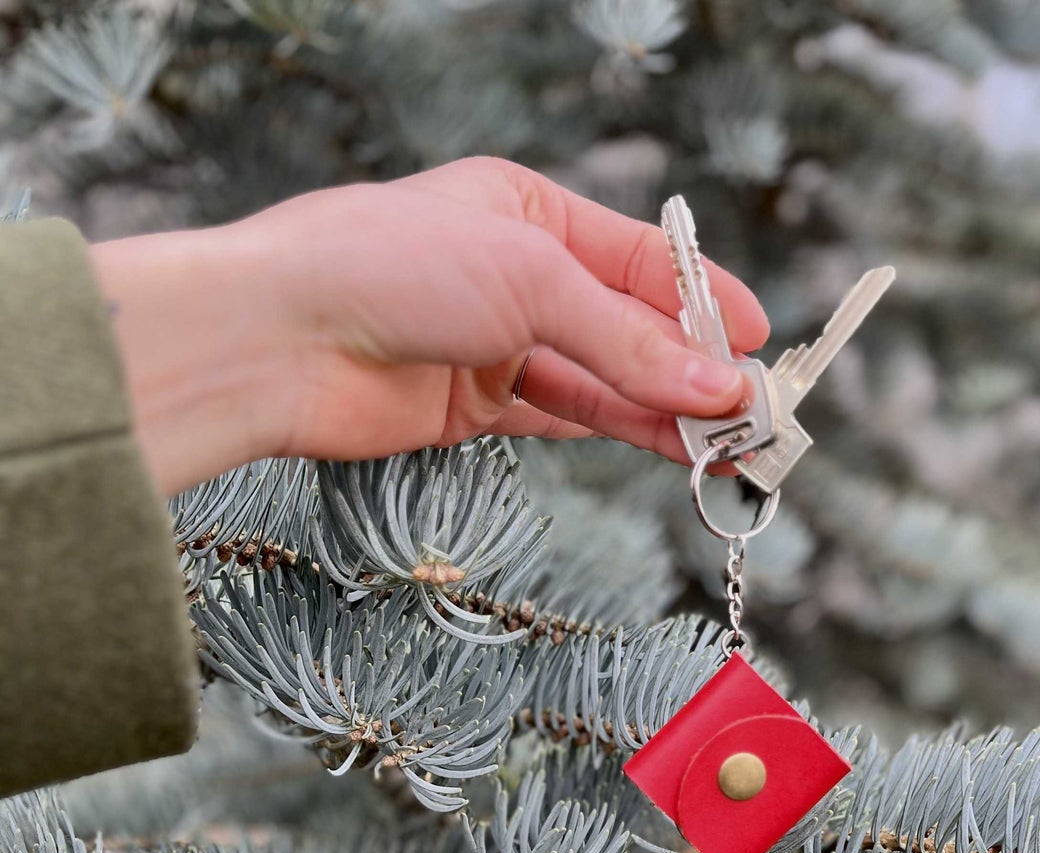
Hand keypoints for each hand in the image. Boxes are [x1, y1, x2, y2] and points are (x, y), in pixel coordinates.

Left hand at [89, 159, 769, 495]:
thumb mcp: (532, 282)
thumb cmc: (389, 267)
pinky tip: (669, 447)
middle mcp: (516, 276)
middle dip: (690, 368)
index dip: (702, 299)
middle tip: (754, 412)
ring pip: (604, 381)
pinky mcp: (477, 407)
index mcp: (528, 211)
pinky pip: (567, 419)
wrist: (278, 340)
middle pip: (627, 325)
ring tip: (727, 445)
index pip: (640, 258)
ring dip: (665, 411)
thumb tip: (716, 388)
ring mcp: (497, 344)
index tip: (755, 343)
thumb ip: (627, 342)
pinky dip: (619, 432)